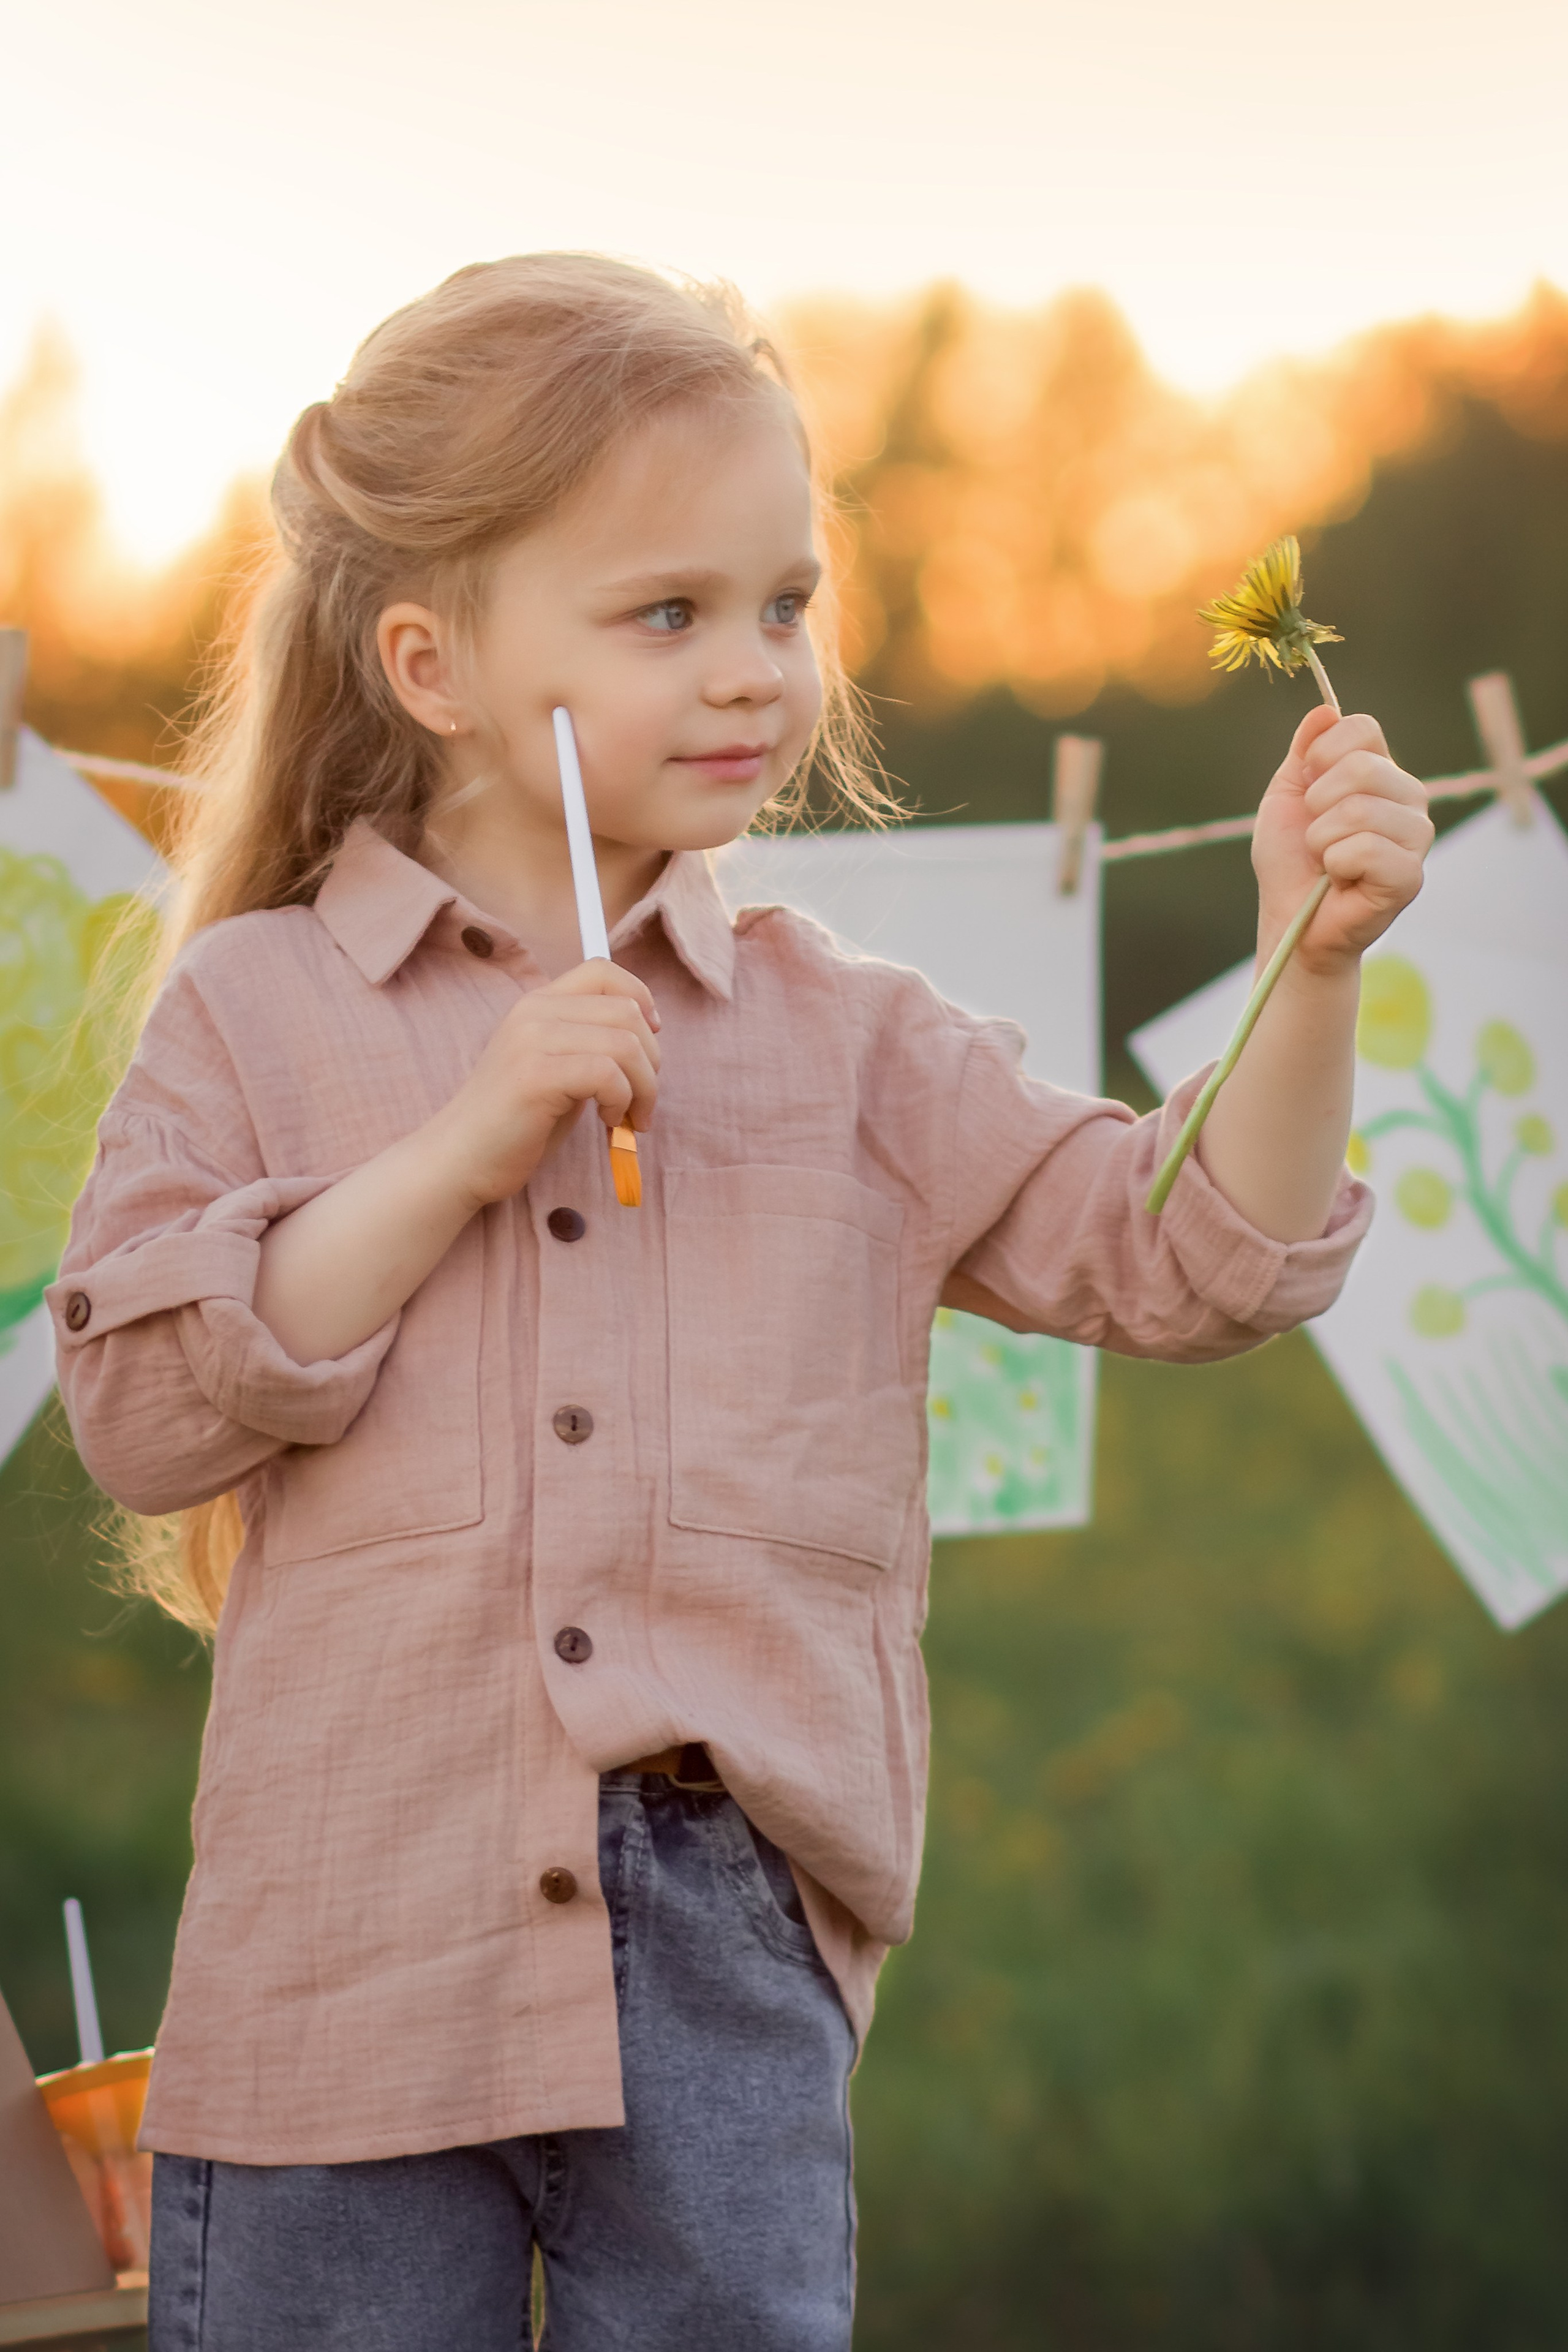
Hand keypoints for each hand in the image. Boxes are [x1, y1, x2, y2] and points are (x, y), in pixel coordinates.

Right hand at [433, 960, 660, 1208]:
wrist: (462, 1158)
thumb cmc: (517, 1122)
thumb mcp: (556, 1067)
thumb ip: (589, 1042)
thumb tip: (647, 1032)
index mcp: (538, 1004)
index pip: (603, 971)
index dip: (640, 998)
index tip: (651, 1039)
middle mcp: (534, 1012)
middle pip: (627, 1011)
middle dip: (652, 1061)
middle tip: (643, 1101)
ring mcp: (533, 1041)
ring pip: (625, 1043)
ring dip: (644, 1087)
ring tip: (628, 1118)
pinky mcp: (536, 1076)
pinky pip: (608, 1074)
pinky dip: (623, 1101)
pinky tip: (609, 1122)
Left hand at [1252, 705, 1433, 977]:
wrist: (1290, 918)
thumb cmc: (1290, 861)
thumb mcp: (1286, 796)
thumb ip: (1305, 752)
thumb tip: (1325, 710)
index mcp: (1381, 772)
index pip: (1363, 729)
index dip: (1322, 754)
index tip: (1307, 787)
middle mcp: (1408, 798)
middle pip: (1363, 766)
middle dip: (1317, 804)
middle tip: (1315, 835)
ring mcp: (1416, 837)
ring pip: (1361, 810)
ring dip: (1322, 840)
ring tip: (1326, 861)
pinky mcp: (1410, 876)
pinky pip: (1367, 850)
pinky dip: (1337, 865)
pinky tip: (1340, 880)